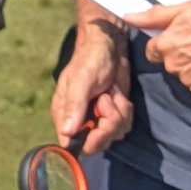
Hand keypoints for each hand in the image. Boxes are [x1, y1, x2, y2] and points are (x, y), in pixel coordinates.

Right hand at [54, 20, 136, 154]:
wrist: (110, 45)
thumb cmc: (91, 59)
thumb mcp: (81, 80)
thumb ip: (74, 106)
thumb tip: (66, 134)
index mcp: (65, 115)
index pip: (74, 145)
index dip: (91, 138)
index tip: (99, 121)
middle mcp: (80, 121)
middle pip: (98, 142)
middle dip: (109, 122)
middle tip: (106, 99)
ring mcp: (98, 119)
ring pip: (114, 134)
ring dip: (118, 113)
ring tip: (111, 93)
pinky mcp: (113, 114)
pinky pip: (124, 125)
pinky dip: (125, 110)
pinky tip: (118, 94)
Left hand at [120, 0, 190, 102]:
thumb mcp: (187, 9)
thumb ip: (155, 16)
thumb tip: (129, 17)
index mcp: (167, 46)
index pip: (153, 51)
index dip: (167, 43)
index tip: (182, 38)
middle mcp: (176, 68)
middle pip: (170, 65)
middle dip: (181, 56)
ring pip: (186, 77)